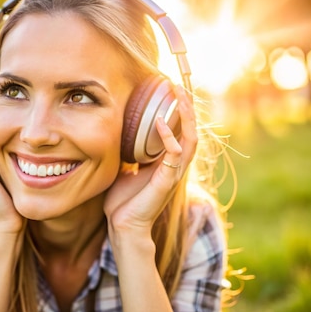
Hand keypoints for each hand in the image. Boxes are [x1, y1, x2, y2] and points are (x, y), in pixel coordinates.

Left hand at [104, 85, 197, 235]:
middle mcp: (175, 166)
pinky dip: (169, 137)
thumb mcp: (125, 169)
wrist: (123, 226)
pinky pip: (175, 155)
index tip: (171, 90)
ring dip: (186, 116)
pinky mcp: (167, 181)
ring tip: (179, 95)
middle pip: (191, 130)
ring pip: (190, 139)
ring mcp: (174, 174)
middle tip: (179, 85)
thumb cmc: (124, 201)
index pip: (180, 131)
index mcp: (167, 162)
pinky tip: (160, 122)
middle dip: (187, 107)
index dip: (179, 111)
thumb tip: (119, 135)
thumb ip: (129, 154)